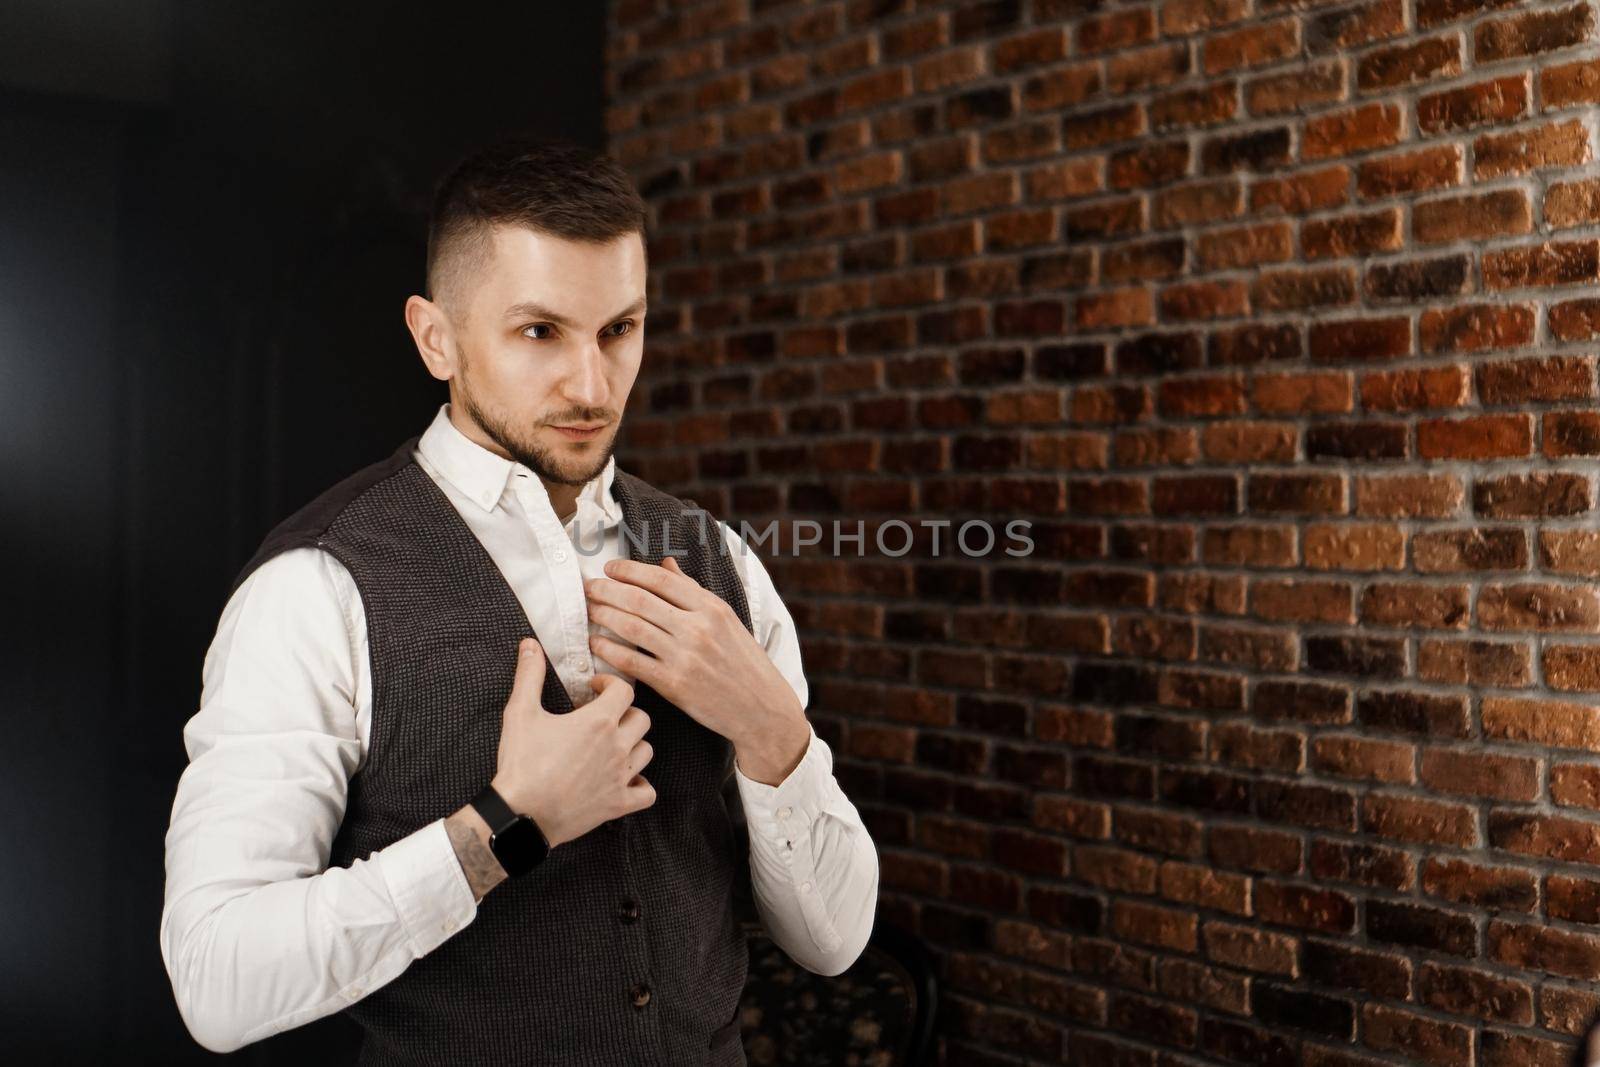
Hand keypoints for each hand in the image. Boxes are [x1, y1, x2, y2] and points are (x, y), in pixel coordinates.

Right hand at [489, 637, 655, 846]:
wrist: (521, 814)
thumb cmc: (522, 764)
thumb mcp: (520, 713)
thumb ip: (529, 675)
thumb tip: (529, 645)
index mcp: (599, 721)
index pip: (625, 690)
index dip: (610, 684)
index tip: (595, 688)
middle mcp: (617, 746)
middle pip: (642, 718)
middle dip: (625, 712)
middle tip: (603, 717)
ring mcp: (621, 777)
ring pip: (647, 751)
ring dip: (633, 744)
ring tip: (612, 745)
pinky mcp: (618, 804)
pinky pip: (647, 793)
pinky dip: (641, 785)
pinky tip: (625, 779)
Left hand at [584, 555, 802, 749]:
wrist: (761, 708)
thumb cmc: (744, 663)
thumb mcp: (727, 620)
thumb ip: (693, 591)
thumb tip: (666, 564)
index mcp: (711, 608)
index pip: (662, 579)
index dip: (630, 570)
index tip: (610, 568)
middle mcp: (698, 628)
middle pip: (640, 600)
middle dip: (608, 590)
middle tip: (589, 587)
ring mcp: (685, 657)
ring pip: (632, 628)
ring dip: (604, 616)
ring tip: (589, 610)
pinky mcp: (674, 685)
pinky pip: (633, 662)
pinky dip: (610, 650)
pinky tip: (596, 644)